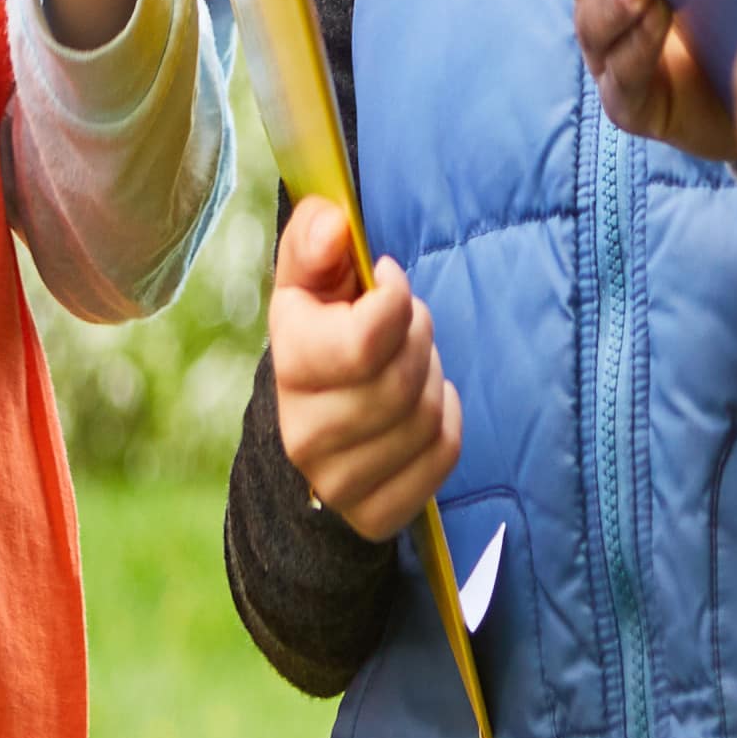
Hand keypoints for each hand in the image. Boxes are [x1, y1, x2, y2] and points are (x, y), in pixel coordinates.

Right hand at [269, 195, 461, 542]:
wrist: (308, 425)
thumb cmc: (318, 335)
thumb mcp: (307, 281)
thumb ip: (314, 239)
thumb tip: (334, 223)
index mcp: (289, 368)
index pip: (366, 340)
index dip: (396, 299)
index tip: (388, 282)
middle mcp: (306, 435)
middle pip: (402, 380)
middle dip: (418, 337)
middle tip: (403, 326)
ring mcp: (340, 483)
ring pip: (426, 415)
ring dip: (432, 376)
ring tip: (408, 363)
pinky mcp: (375, 514)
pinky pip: (443, 453)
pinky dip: (446, 418)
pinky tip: (422, 402)